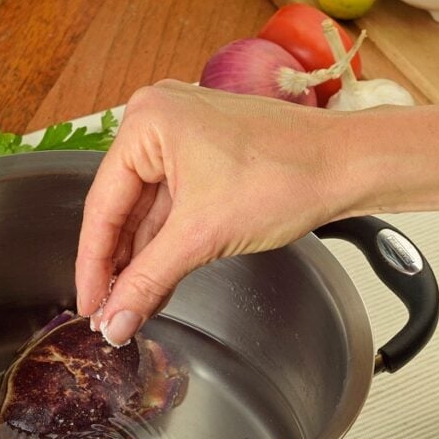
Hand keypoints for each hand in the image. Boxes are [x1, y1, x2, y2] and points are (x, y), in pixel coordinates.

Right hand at [75, 80, 348, 345]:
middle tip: (107, 313)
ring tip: (130, 306)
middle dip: (119, 266)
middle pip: (122, 208)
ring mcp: (185, 136)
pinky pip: (174, 206)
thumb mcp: (203, 236)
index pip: (102, 206)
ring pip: (149, 211)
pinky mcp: (208, 155)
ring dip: (144, 260)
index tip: (88, 306)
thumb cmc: (287, 175)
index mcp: (147, 122)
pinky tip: (158, 281)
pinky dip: (168, 244)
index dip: (93, 265)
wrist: (349, 166)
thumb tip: (114, 319)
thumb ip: (149, 280)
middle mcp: (159, 120)